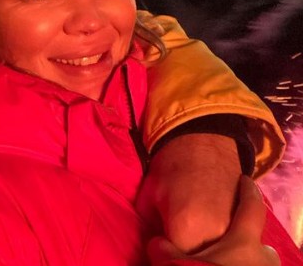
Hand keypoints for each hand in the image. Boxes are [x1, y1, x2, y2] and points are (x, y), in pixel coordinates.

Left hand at [148, 176, 279, 265]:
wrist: (203, 141)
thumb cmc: (170, 167)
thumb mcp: (148, 198)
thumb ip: (153, 228)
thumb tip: (157, 246)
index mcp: (185, 233)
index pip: (174, 260)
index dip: (168, 251)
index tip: (164, 238)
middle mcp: (214, 238)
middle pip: (198, 259)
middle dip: (187, 250)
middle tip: (178, 230)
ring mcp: (234, 232)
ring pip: (218, 254)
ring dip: (207, 245)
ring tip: (196, 225)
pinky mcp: (249, 224)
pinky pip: (231, 241)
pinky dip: (222, 237)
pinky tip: (212, 223)